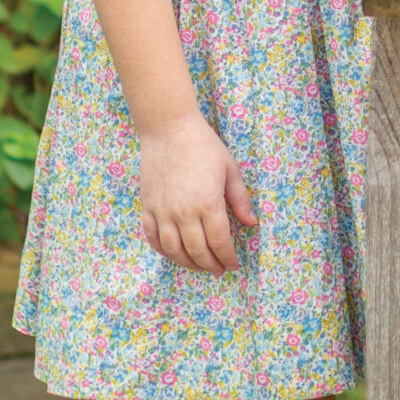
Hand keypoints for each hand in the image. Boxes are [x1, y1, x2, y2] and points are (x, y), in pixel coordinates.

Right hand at [138, 112, 255, 272]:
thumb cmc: (203, 146)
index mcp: (208, 204)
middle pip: (197, 252)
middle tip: (218, 270)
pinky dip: (163, 250)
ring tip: (199, 265)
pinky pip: (153, 238)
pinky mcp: (148, 207)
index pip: (220, 242)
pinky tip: (174, 252)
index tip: (233, 264)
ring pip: (173, 251)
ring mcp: (163, 211)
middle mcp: (184, 213)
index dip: (228, 258)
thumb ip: (240, 200)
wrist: (168, 128)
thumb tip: (251, 224)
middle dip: (210, 265)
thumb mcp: (229, 169)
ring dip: (187, 263)